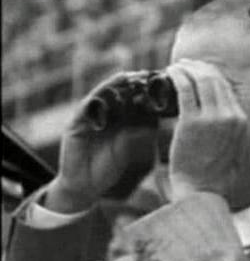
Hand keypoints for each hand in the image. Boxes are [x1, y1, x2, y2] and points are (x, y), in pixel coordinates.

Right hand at [46, 72, 158, 212]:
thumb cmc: (109, 166)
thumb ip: (143, 128)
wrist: (85, 186)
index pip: (134, 98)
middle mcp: (105, 113)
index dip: (147, 89)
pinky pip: (86, 107)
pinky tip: (107, 92)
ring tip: (129, 77)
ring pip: (103, 94)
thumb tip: (163, 112)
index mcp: (120, 118)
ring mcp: (89, 116)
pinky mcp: (75, 123)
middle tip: (149, 74)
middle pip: (120, 91)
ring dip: (116, 85)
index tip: (163, 81)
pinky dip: (97, 98)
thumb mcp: (131, 144)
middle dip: (134, 82)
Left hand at [165, 60, 248, 202]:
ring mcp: (212, 118)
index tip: (198, 71)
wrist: (203, 191)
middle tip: (185, 65)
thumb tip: (212, 111)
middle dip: (198, 67)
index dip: (210, 74)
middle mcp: (230, 115)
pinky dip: (177, 76)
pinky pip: (184, 89)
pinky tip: (169, 74)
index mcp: (240, 119)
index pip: (226, 86)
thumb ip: (225, 126)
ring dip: (187, 68)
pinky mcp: (192, 122)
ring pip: (201, 79)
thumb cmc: (211, 173)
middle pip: (215, 78)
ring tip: (176, 68)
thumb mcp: (229, 145)